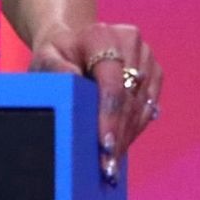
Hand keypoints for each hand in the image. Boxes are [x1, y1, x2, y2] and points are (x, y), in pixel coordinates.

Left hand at [29, 21, 161, 183]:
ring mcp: (145, 55)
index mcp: (102, 35)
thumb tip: (71, 78)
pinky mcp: (154, 70)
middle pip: (129, 96)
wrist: (74, 45)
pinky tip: (121, 142)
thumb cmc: (56, 54)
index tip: (104, 144)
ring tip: (112, 159)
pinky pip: (149, 105)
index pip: (112, 82)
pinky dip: (135, 126)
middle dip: (118, 133)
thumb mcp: (45, 57)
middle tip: (107, 165)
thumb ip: (54, 67)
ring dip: (127, 134)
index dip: (110, 116)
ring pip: (142, 104)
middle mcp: (129, 40)